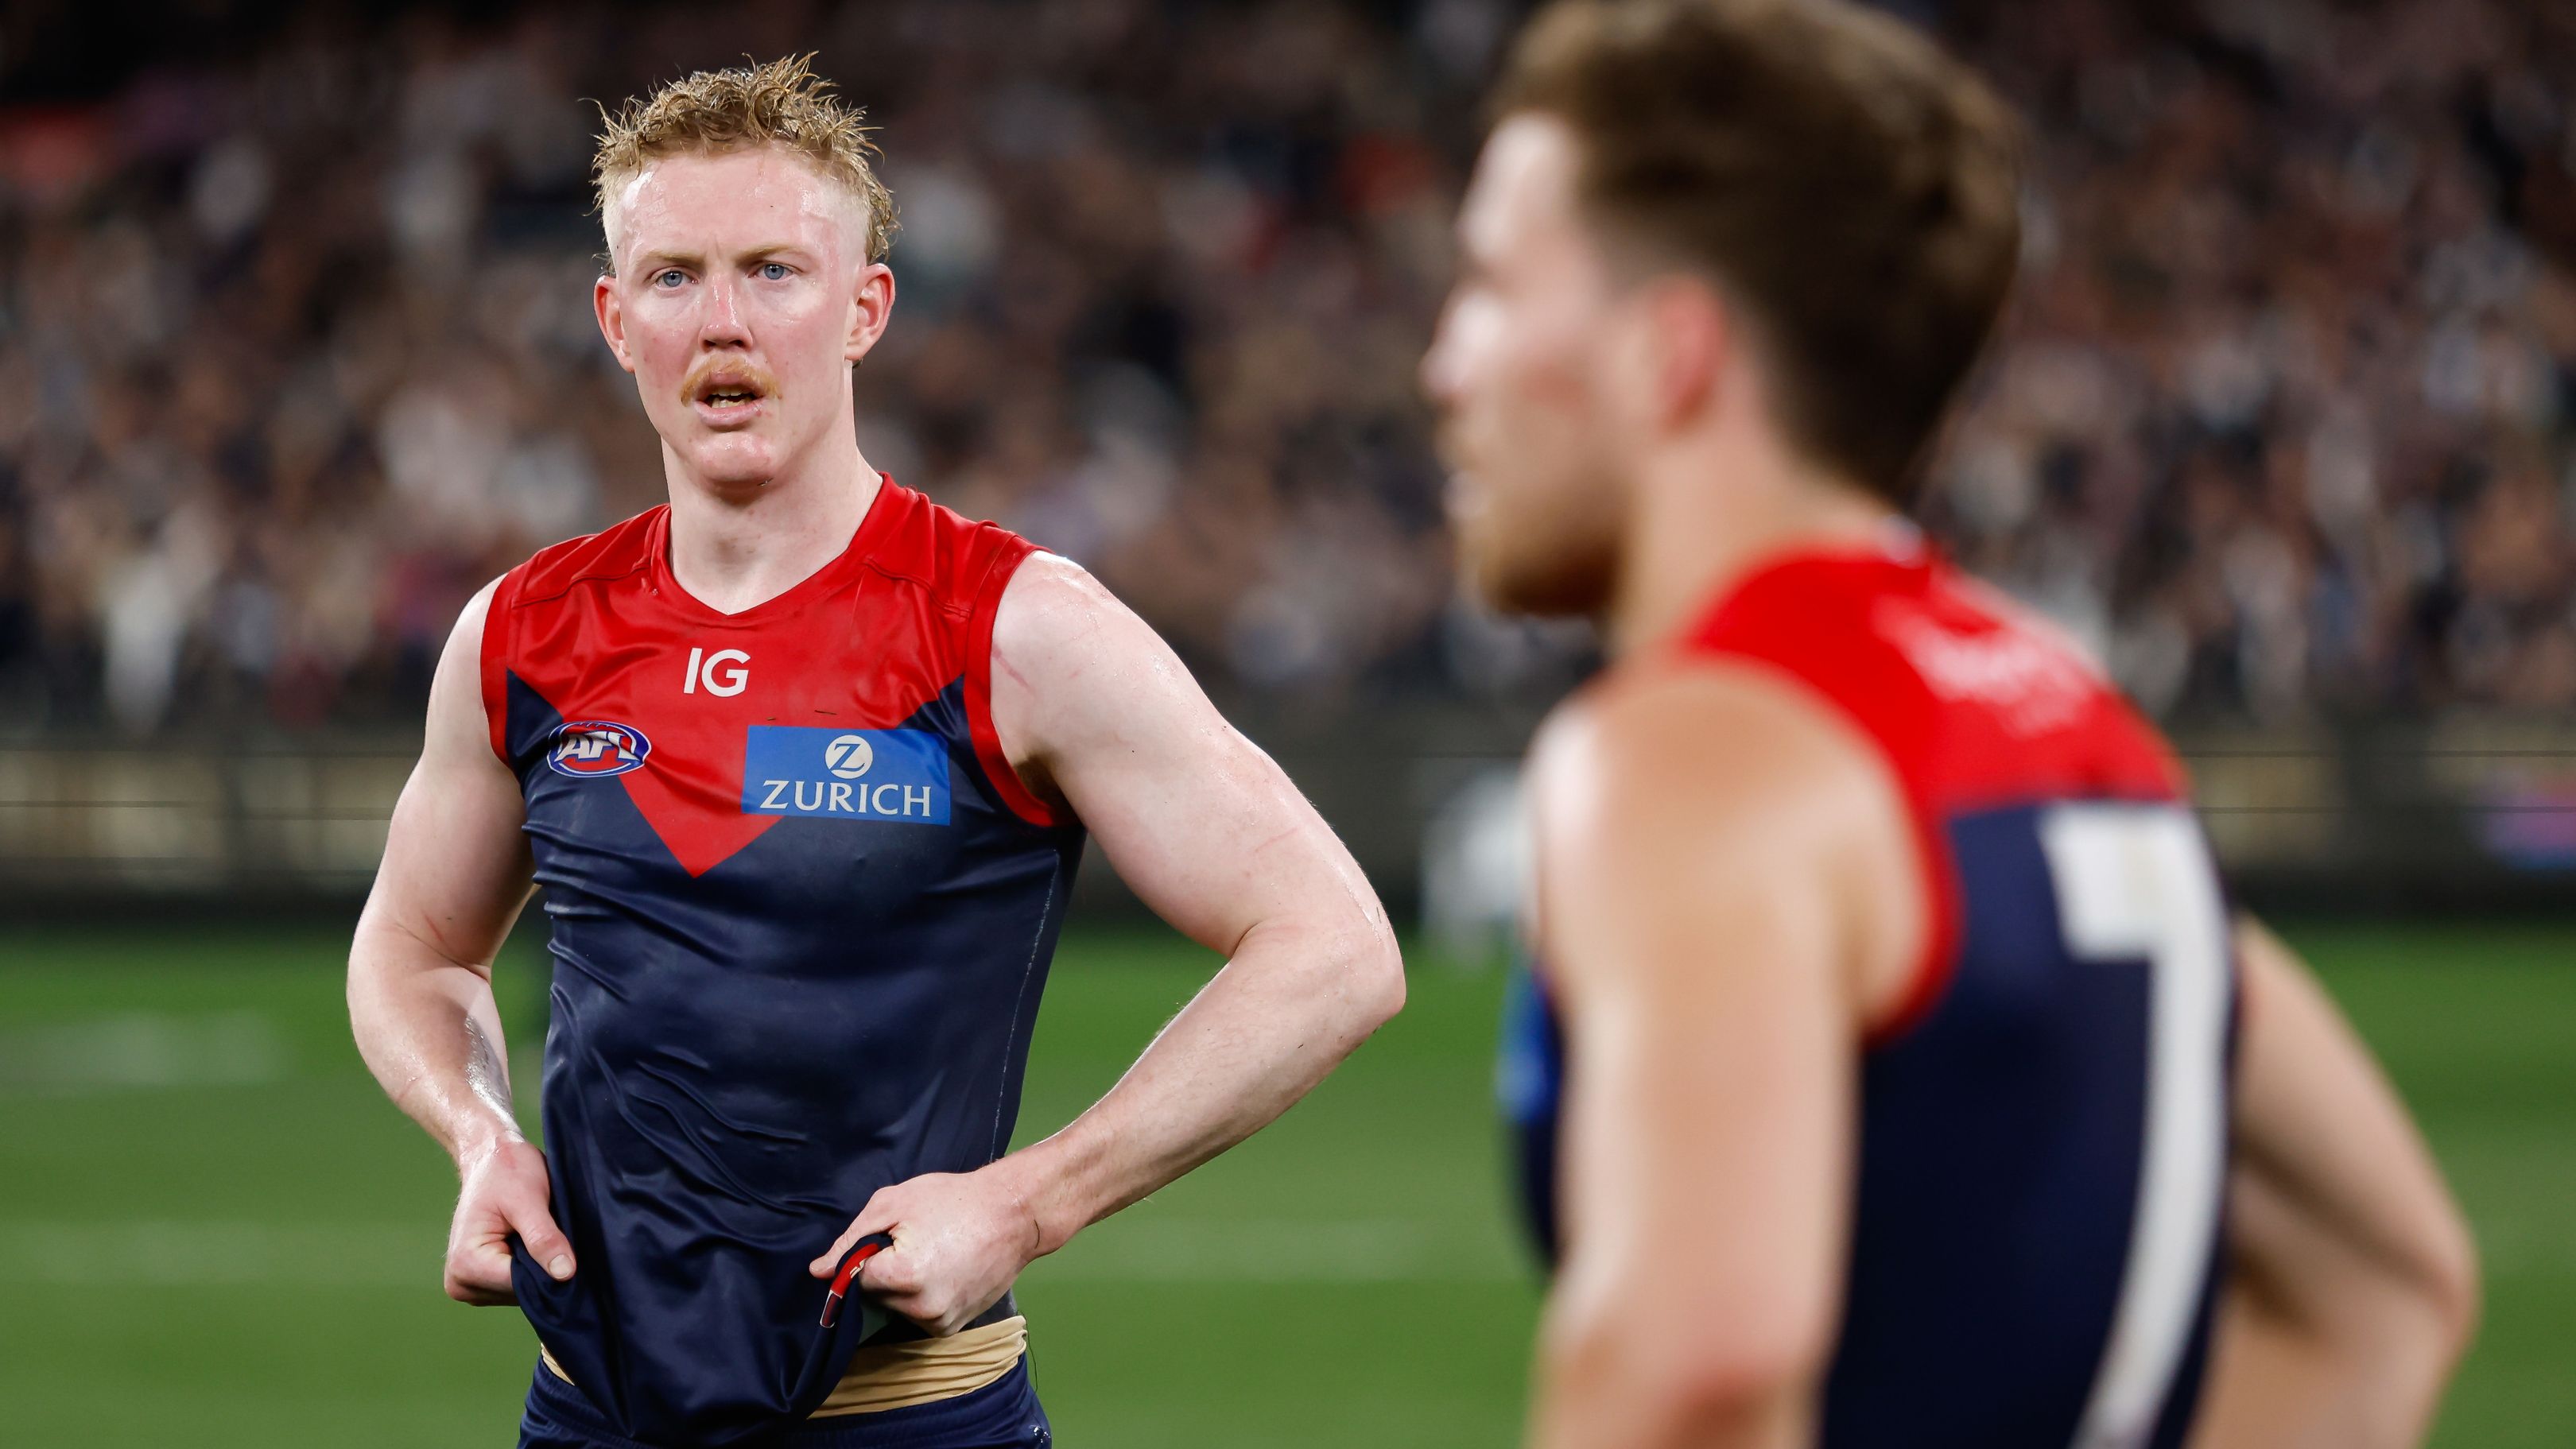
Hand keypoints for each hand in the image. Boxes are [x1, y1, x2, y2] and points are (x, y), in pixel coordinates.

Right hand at [446, 1136, 573, 1304]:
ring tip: (542, 1234)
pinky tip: (536, 1244)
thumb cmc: (506, 1170)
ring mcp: (471, 1286)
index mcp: (465, 1265)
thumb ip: (544, 1238)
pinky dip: (534, 1267)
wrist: (490, 1157)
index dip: (551, 1270)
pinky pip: (519, 1285)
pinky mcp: (484, 1283)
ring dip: (541, 1268)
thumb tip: (565, 1274)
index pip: (520, 1285)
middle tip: (557, 1234)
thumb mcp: (528, 1200)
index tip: (570, 1248)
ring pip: (523, 1291)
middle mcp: (461, 1283)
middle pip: (521, 1292)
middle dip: (546, 1268)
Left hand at [808, 1166, 1043, 1335]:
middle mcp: (919, 1308)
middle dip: (883, 1273)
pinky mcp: (952, 1328)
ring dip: (901, 1288)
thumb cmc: (953, 1200)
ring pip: (896, 1308)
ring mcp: (939, 1322)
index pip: (853, 1280)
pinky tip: (942, 1271)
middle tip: (913, 1242)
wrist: (1014, 1214)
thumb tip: (819, 1271)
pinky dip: (921, 1299)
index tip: (884, 1242)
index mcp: (901, 1276)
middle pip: (874, 1297)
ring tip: (931, 1255)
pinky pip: (919, 1317)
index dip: (864, 1258)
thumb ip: (850, 1240)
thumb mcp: (894, 1203)